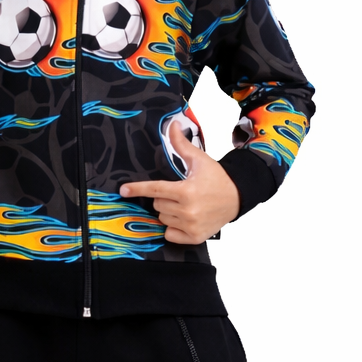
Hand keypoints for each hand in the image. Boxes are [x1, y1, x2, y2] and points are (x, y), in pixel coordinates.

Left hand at [120, 120, 239, 243]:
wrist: (237, 197)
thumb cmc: (217, 178)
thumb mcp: (199, 160)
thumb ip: (181, 144)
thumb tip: (172, 124)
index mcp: (186, 191)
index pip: (155, 189)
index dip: (137, 189)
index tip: (123, 190)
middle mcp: (187, 210)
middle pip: (157, 205)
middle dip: (164, 198)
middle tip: (180, 194)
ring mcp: (191, 226)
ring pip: (162, 219)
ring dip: (169, 212)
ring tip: (187, 206)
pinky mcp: (194, 237)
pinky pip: (169, 234)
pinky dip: (174, 228)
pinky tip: (186, 220)